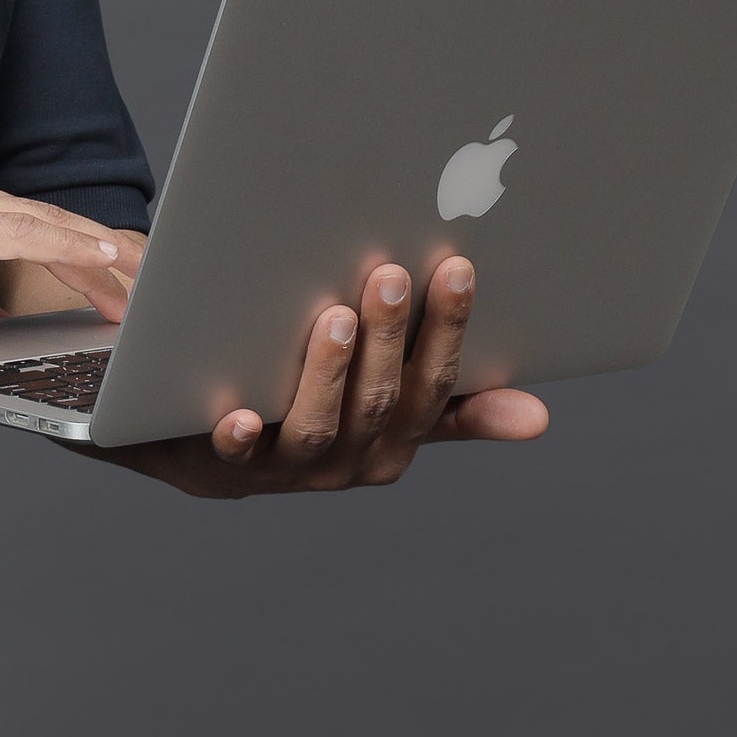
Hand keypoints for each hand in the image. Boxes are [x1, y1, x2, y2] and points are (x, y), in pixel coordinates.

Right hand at [0, 160, 144, 333]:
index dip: (79, 250)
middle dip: (106, 250)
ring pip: (45, 221)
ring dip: (100, 252)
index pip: (29, 223)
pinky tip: (100, 260)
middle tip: (154, 276)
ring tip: (145, 277)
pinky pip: (20, 231)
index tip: (118, 276)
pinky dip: (65, 245)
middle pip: (49, 217)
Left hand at [105, 257, 546, 498]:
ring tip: (334, 318)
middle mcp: (346, 463)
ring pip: (318, 427)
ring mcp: (286, 468)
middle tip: (388, 274)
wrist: (199, 439)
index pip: (433, 387)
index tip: (456, 267)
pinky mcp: (223, 465)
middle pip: (379, 402)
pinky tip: (240, 415)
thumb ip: (453, 406)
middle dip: (389, 338)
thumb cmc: (308, 399)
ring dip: (330, 375)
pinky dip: (240, 437)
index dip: (447, 330)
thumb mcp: (385, 403)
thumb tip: (537, 418)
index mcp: (393, 443)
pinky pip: (234, 456)